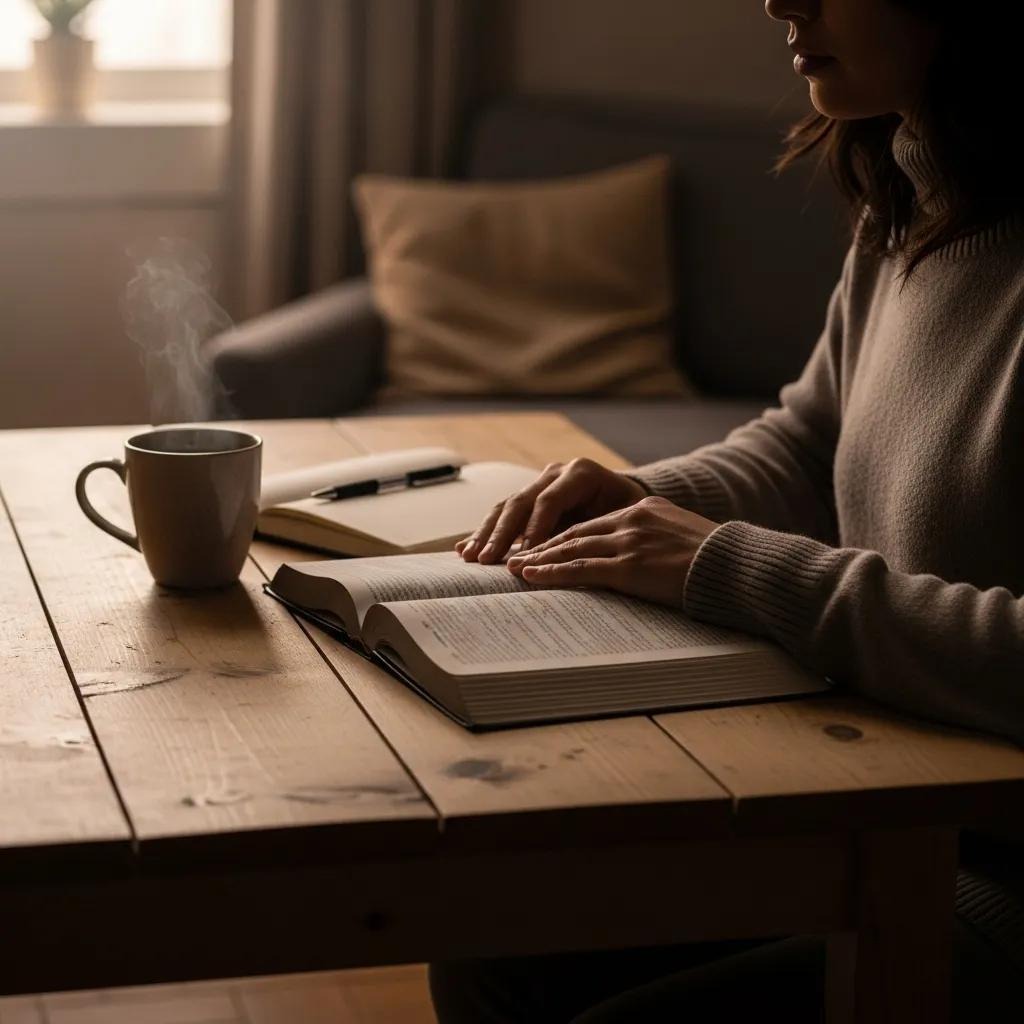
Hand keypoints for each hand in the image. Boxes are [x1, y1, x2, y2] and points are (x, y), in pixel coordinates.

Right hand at [457, 458, 648, 563]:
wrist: (629, 501)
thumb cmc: (633, 515)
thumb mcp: (627, 519)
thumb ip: (604, 531)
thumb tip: (586, 560)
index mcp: (581, 473)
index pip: (550, 500)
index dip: (534, 528)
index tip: (524, 555)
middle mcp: (555, 473)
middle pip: (521, 502)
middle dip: (502, 533)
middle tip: (487, 559)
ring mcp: (538, 484)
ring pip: (506, 507)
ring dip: (486, 533)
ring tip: (470, 556)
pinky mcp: (528, 500)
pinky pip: (502, 514)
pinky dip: (484, 532)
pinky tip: (464, 548)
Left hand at [504, 496, 718, 607]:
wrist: (738, 566)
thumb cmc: (719, 560)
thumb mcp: (683, 538)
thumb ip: (657, 540)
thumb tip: (644, 558)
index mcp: (643, 510)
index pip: (592, 524)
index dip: (562, 536)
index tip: (540, 547)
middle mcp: (631, 520)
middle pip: (574, 532)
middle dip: (540, 546)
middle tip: (514, 555)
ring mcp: (629, 542)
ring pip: (570, 548)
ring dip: (538, 559)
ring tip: (512, 568)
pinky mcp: (630, 566)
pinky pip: (581, 569)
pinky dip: (552, 573)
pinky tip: (531, 577)